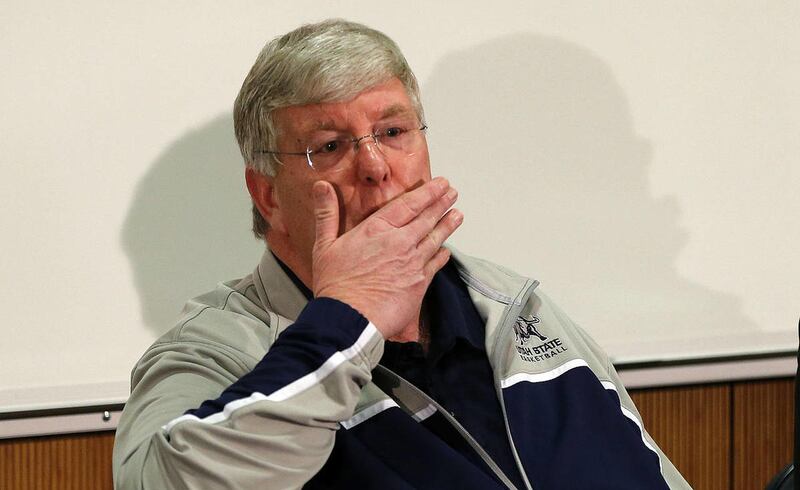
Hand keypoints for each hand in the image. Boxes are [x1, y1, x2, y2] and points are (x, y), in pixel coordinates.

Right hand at [311, 177, 462, 338]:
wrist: (349, 319)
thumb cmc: (336, 286)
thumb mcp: (324, 245)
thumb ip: (327, 213)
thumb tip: (321, 186)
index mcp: (377, 229)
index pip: (408, 204)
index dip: (428, 192)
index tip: (440, 184)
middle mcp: (399, 242)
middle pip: (427, 218)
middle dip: (442, 203)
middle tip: (452, 193)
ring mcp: (412, 262)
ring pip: (435, 238)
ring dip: (448, 225)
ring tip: (457, 215)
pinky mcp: (419, 283)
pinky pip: (436, 264)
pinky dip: (443, 256)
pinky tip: (446, 251)